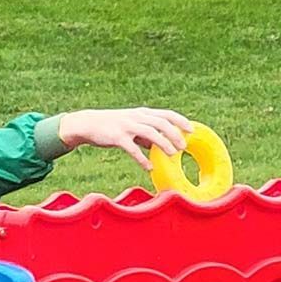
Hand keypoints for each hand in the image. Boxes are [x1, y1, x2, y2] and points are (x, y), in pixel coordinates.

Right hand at [57, 107, 192, 170]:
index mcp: (142, 113)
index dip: (180, 121)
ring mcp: (127, 126)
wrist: (88, 124)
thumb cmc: (112, 126)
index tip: (192, 130)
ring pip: (150, 133)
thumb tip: (159, 144)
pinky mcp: (117, 137)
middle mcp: (137, 117)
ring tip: (173, 155)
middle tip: (183, 147)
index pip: (166, 114)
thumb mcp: (131, 125)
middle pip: (161, 123)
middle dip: (175, 135)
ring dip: (163, 144)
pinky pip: (133, 149)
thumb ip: (146, 134)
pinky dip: (142, 159)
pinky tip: (149, 167)